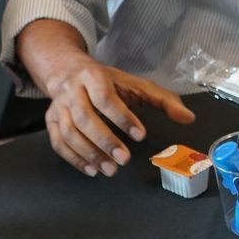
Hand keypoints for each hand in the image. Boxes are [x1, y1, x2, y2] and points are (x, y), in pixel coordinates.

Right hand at [41, 52, 194, 176]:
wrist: (67, 69)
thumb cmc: (106, 80)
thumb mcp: (135, 83)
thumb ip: (162, 99)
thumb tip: (188, 118)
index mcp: (94, 76)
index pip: (106, 97)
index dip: (122, 117)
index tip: (141, 135)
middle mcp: (72, 90)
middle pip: (84, 117)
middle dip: (105, 140)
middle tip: (124, 160)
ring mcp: (58, 106)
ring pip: (69, 132)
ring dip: (89, 154)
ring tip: (110, 170)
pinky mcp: (50, 120)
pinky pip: (58, 143)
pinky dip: (74, 159)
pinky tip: (92, 170)